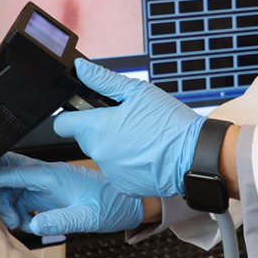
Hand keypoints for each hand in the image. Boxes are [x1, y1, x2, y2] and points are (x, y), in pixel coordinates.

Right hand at [0, 157, 142, 236]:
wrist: (128, 205)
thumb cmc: (112, 205)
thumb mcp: (88, 217)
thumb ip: (60, 220)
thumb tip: (34, 225)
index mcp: (54, 176)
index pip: (16, 171)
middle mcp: (46, 177)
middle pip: (7, 175)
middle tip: (0, 214)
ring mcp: (45, 186)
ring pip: (11, 189)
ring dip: (6, 206)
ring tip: (17, 225)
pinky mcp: (46, 196)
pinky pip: (21, 200)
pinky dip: (16, 212)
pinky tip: (26, 225)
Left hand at [52, 60, 203, 198]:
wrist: (195, 155)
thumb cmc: (169, 123)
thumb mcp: (138, 92)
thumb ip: (103, 80)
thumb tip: (81, 69)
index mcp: (97, 129)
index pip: (62, 123)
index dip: (73, 114)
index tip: (86, 110)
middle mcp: (99, 154)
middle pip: (87, 138)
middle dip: (101, 128)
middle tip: (127, 120)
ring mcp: (110, 173)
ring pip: (104, 154)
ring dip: (116, 146)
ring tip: (142, 137)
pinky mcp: (124, 187)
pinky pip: (118, 171)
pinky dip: (128, 164)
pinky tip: (147, 154)